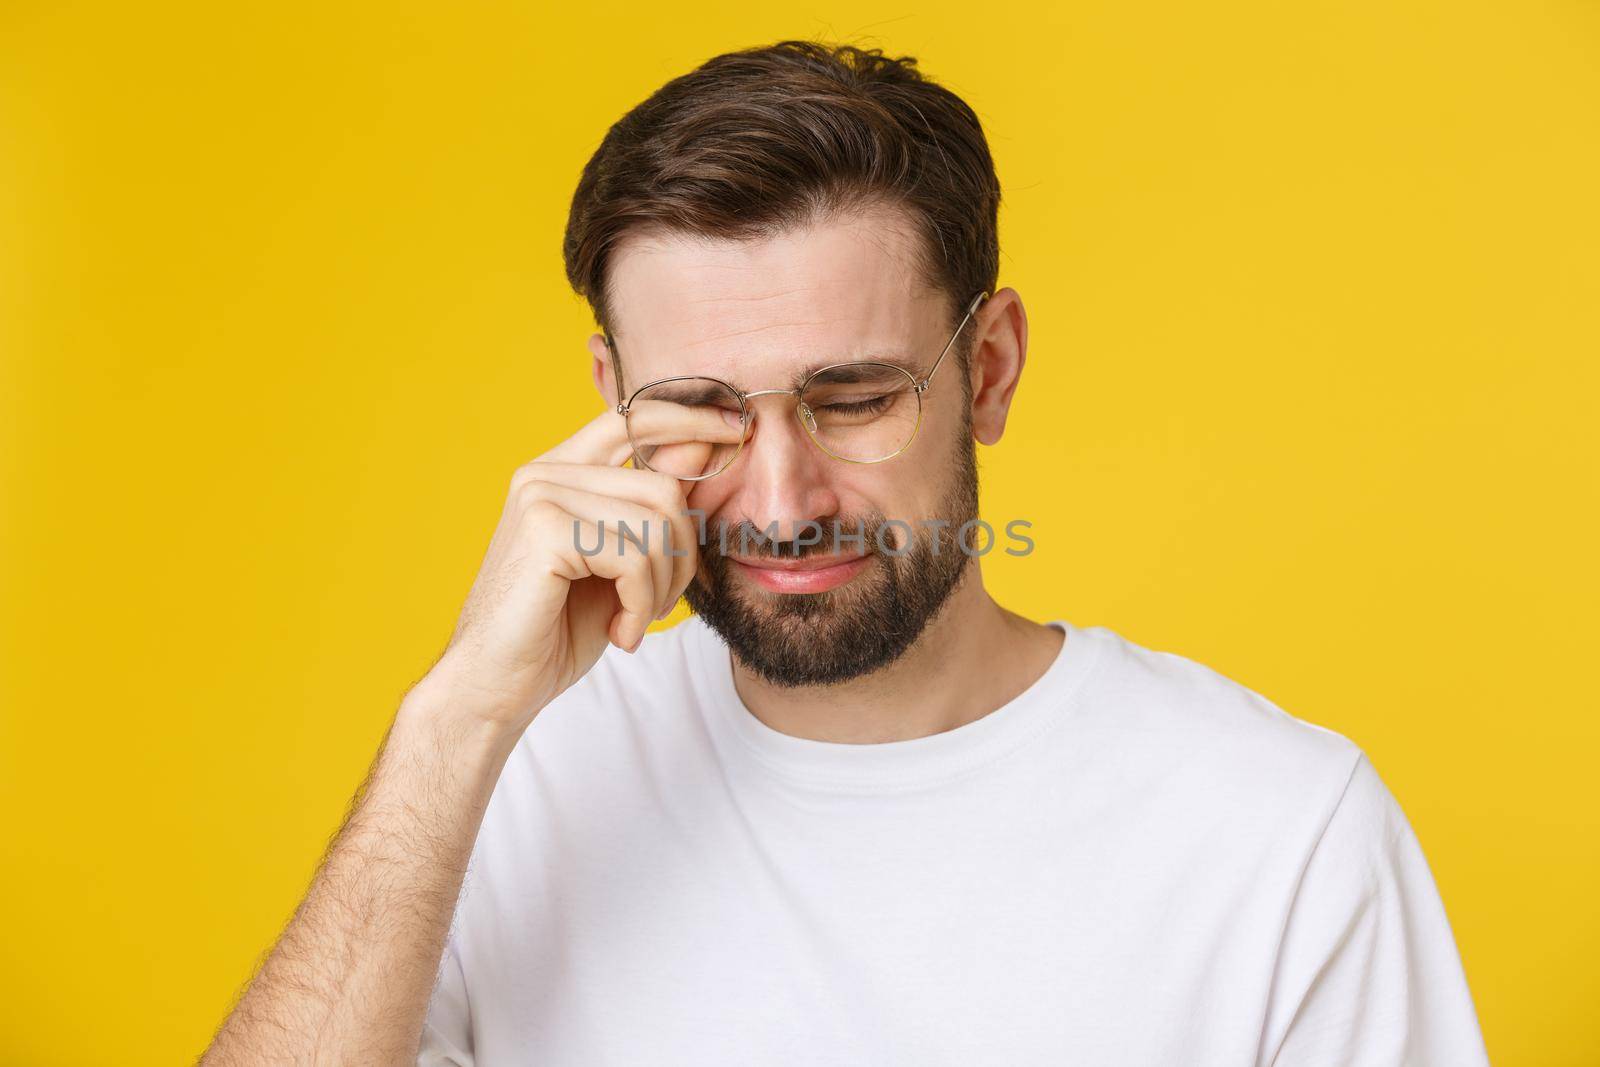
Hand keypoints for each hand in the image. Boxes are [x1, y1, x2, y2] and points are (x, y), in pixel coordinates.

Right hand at [421, 399, 745, 733]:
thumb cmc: (557, 628)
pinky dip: (641, 605)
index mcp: (561, 471)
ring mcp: (541, 496)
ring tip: (633, 620)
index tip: (736, 426)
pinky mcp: (544, 530)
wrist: (495, 686)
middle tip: (658, 603)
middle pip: (664, 487)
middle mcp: (545, 472)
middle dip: (682, 556)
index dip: (691, 418)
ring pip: (656, 525)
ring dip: (662, 587)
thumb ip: (653, 508)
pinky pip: (634, 559)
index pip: (635, 417)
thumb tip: (704, 448)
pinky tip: (620, 633)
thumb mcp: (619, 562)